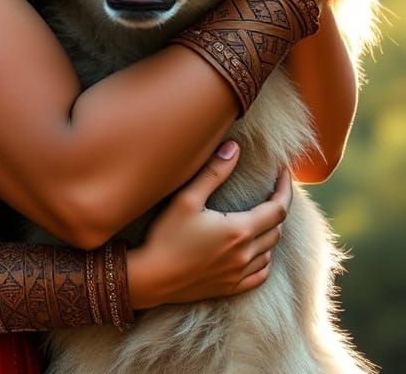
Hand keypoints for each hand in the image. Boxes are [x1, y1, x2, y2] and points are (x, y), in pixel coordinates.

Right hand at [126, 141, 289, 307]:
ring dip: (270, 231)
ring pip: (270, 251)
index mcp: (239, 230)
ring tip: (262, 215)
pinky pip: (261, 274)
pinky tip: (255, 250)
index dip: (285, 188)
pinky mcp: (231, 287)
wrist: (152, 278)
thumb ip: (214, 172)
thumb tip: (235, 148)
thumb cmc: (167, 235)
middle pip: (277, 228)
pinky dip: (264, 258)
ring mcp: (239, 274)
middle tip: (271, 190)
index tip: (283, 172)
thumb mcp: (187, 198)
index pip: (278, 208)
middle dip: (278, 206)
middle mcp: (245, 254)